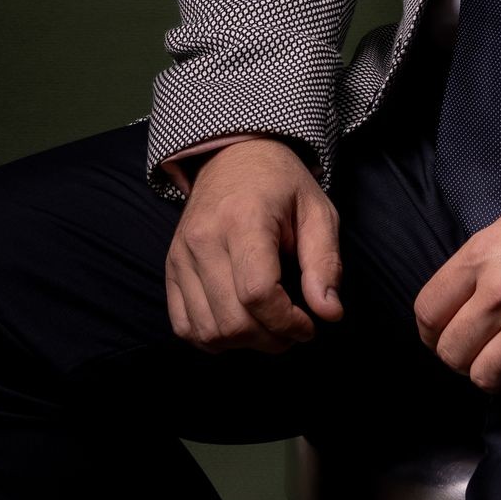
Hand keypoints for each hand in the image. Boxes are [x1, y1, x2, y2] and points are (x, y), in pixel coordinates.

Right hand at [165, 138, 343, 354]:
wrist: (235, 156)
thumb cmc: (282, 184)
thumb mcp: (317, 210)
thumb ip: (325, 262)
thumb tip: (329, 312)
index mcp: (244, 218)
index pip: (258, 294)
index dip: (287, 322)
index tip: (310, 324)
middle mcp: (204, 238)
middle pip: (232, 320)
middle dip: (271, 338)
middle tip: (294, 329)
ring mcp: (181, 254)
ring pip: (208, 331)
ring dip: (244, 343)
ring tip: (269, 326)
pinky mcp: (171, 267)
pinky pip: (184, 326)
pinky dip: (213, 339)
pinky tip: (239, 324)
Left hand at [413, 181, 500, 393]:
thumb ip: (479, 264)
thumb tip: (459, 301)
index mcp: (481, 256)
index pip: (428, 311)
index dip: (431, 329)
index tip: (442, 331)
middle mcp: (499, 292)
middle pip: (450, 351)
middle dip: (456, 354)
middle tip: (473, 346)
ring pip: (481, 376)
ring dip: (487, 370)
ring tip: (499, 357)